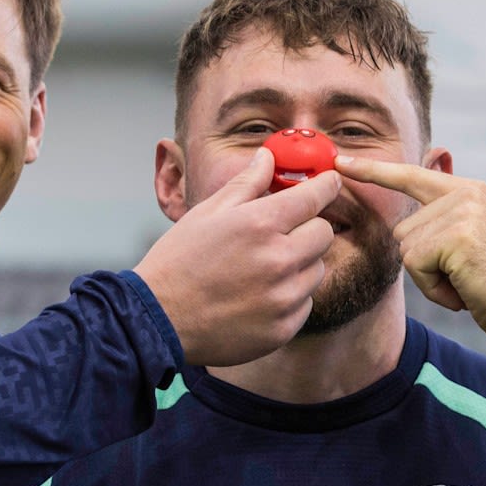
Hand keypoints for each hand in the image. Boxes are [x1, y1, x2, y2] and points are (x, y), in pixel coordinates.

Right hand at [135, 147, 339, 365]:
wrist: (157, 320)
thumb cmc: (178, 261)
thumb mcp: (208, 213)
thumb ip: (245, 184)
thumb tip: (268, 157)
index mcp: (260, 225)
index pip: (316, 197)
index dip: (326, 186)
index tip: (328, 183)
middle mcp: (279, 261)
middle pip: (324, 234)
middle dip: (309, 228)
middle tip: (283, 233)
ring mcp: (283, 298)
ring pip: (317, 270)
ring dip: (299, 265)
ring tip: (262, 270)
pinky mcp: (283, 328)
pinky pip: (305, 303)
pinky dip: (290, 297)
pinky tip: (257, 296)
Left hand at [333, 155, 485, 345]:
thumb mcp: (474, 242)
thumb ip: (445, 223)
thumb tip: (408, 224)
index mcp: (471, 191)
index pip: (412, 175)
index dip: (374, 171)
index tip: (341, 162)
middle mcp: (467, 193)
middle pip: (403, 228)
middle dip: (423, 263)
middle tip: (463, 277)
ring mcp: (463, 212)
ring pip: (406, 248)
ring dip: (428, 278)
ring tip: (467, 282)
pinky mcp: (457, 236)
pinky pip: (415, 265)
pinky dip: (433, 288)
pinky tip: (463, 290)